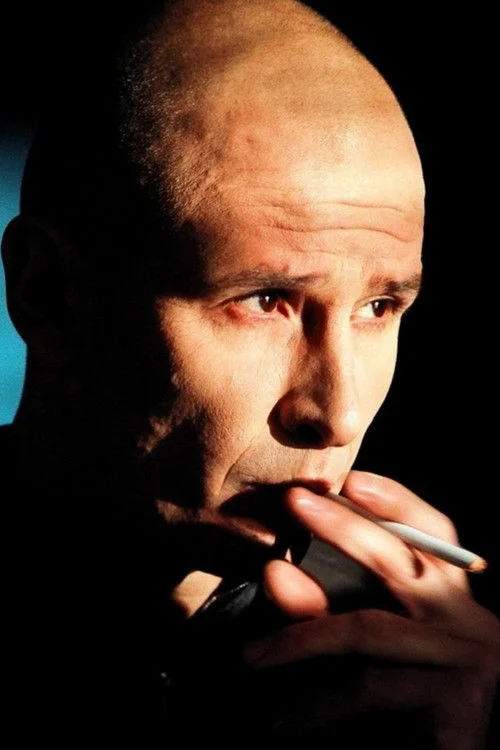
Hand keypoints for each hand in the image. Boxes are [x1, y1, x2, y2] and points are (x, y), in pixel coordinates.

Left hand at [242, 471, 499, 748]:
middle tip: (294, 503)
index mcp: (451, 598)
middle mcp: (468, 618)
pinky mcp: (457, 698)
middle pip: (401, 559)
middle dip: (343, 527)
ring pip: (368, 628)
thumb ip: (325, 611)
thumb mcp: (360, 649)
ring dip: (299, 639)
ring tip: (250, 657)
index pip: (434, 534)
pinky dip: (317, 704)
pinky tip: (282, 720)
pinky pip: (368, 686)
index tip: (352, 479)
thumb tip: (275, 571)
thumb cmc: (399, 707)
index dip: (397, 502)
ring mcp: (468, 655)